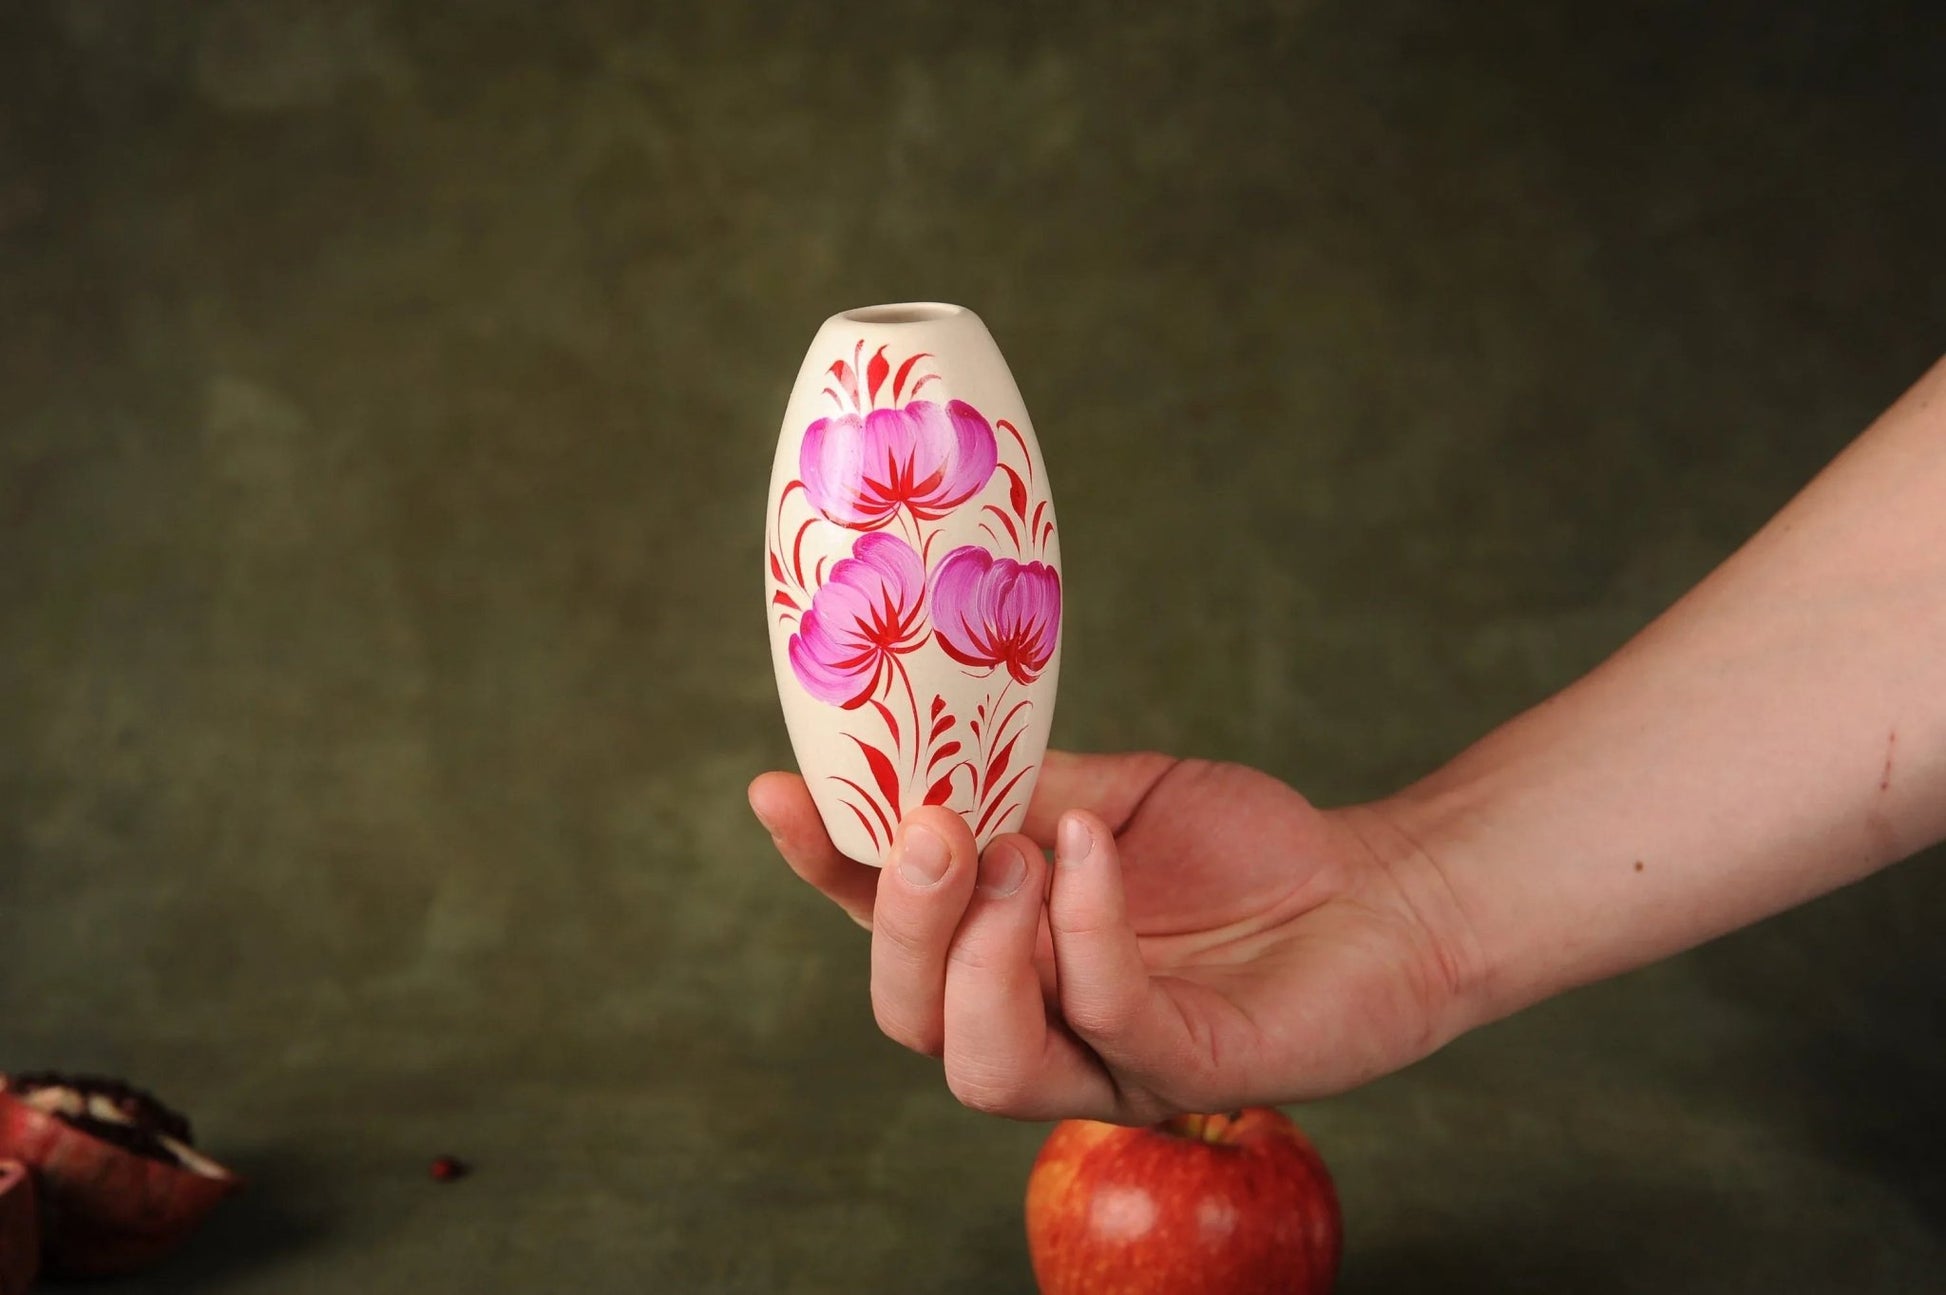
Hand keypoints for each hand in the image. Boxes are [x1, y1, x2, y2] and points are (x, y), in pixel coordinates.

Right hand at [749, 751, 1482, 1123]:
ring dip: (979, 952)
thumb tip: (920, 732)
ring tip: (1017, 853)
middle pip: (909, 1017)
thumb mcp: (1103, 797)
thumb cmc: (1237, 850)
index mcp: (1000, 955)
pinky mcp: (1187, 1068)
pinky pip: (1107, 1012)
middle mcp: (1035, 1022)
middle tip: (931, 828)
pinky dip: (1085, 922)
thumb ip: (1014, 789)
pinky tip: (1092, 845)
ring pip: (980, 1064)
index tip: (780, 785)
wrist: (1375, 888)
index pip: (880, 930)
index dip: (821, 868)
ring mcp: (1106, 1060)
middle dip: (901, 922)